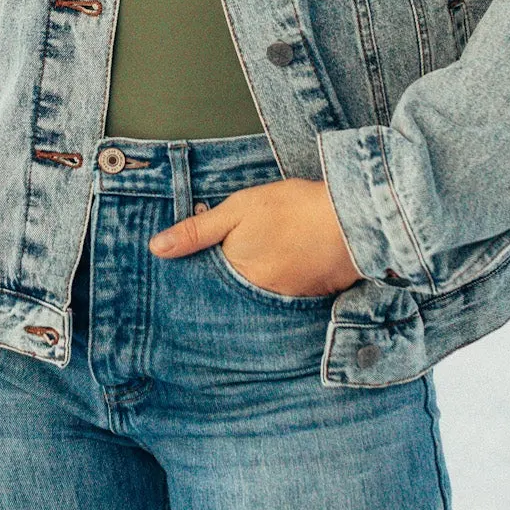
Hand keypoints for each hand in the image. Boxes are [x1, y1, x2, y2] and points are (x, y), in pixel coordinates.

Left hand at [149, 178, 360, 298]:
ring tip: (264, 259)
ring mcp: (287, 300)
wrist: (353, 219)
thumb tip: (156, 248)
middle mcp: (258, 296)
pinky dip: (283, 282)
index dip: (200, 272)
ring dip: (257, 281)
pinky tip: (287, 264)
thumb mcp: (239, 209)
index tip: (197, 265)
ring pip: (260, 294)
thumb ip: (197, 231)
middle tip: (236, 260)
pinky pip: (287, 296)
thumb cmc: (293, 209)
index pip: (206, 283)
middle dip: (228, 281)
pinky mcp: (312, 298)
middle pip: (233, 292)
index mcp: (236, 274)